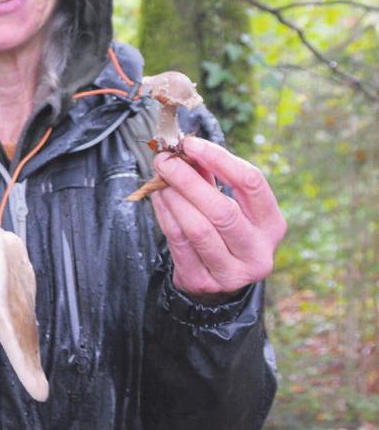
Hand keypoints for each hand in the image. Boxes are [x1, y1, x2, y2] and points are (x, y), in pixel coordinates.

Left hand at [150, 136, 285, 299]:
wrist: (218, 285)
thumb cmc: (224, 231)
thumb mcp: (230, 204)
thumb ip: (211, 176)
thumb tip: (186, 147)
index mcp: (272, 225)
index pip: (251, 183)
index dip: (219, 158)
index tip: (191, 144)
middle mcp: (258, 251)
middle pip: (222, 209)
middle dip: (188, 179)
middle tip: (165, 160)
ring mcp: (231, 272)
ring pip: (197, 228)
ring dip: (173, 197)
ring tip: (159, 178)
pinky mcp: (202, 281)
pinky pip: (178, 241)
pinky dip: (164, 214)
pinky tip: (158, 197)